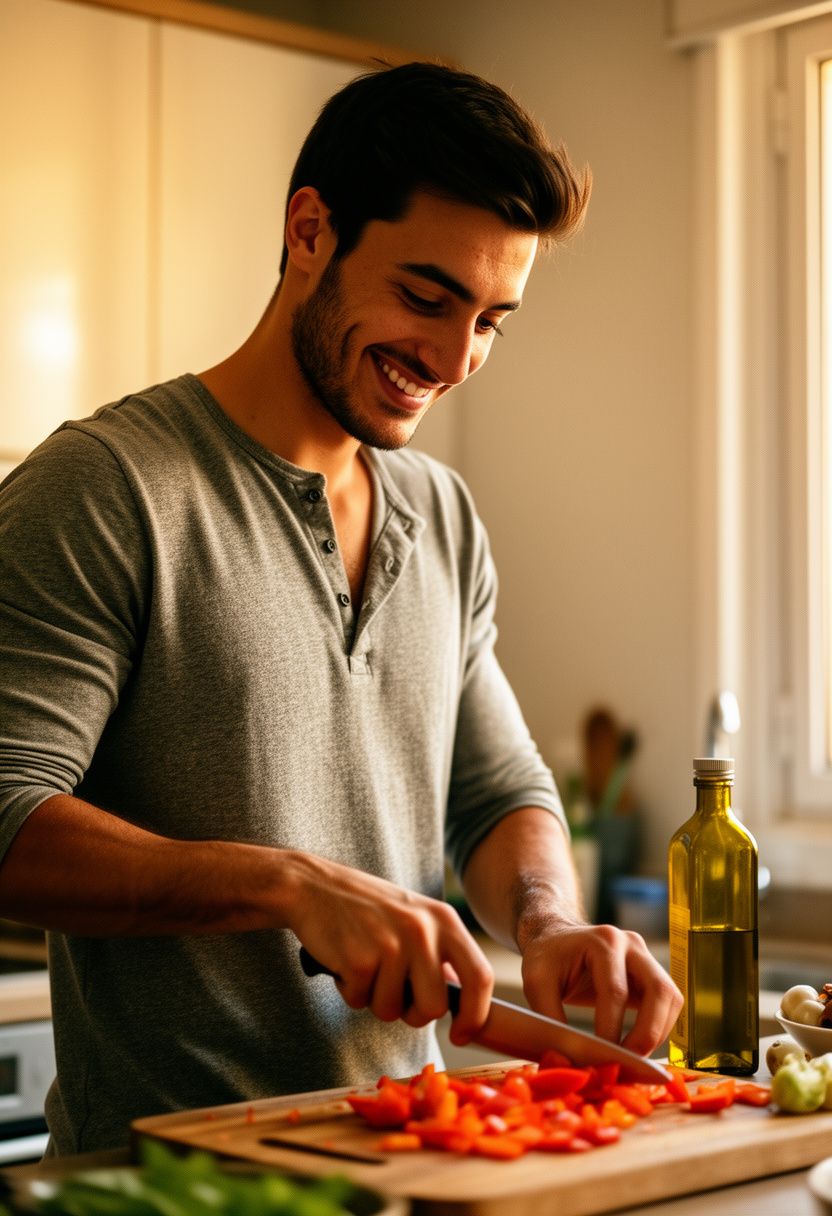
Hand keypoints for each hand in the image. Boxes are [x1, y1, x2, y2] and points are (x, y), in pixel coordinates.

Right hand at [285, 851, 493, 1041]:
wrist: (313, 885)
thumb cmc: (367, 909)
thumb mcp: (416, 918)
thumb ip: (440, 953)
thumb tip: (464, 1006)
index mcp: (445, 920)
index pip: (480, 977)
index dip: (475, 1016)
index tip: (459, 1034)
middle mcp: (424, 931)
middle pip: (434, 1008)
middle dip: (412, 1013)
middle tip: (392, 989)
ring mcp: (392, 945)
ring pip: (393, 1011)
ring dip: (375, 999)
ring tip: (364, 964)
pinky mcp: (360, 959)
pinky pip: (360, 1002)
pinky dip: (350, 990)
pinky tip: (344, 960)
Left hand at [519, 919, 682, 1054]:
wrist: (558, 937)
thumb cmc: (547, 958)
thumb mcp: (536, 982)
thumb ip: (549, 1017)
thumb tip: (565, 1058)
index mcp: (602, 941)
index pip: (615, 991)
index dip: (611, 1029)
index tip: (600, 1059)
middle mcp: (631, 944)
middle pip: (658, 990)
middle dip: (648, 1033)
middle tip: (628, 1062)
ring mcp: (645, 956)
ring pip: (671, 997)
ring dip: (658, 1033)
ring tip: (633, 1058)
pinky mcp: (652, 973)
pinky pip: (669, 1002)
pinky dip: (659, 1027)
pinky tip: (638, 1046)